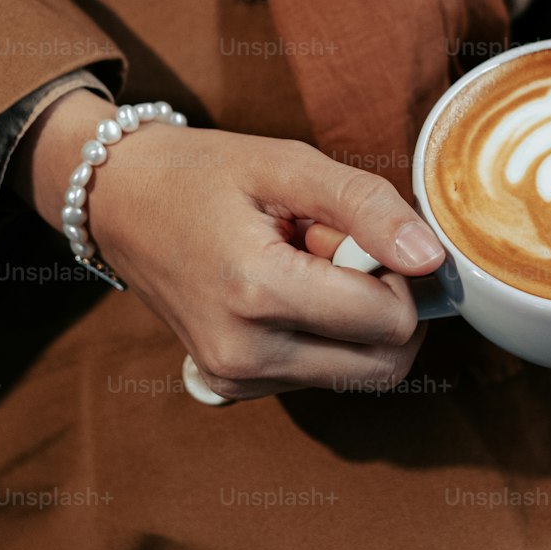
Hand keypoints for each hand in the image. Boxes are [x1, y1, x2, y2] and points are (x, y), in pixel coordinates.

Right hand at [11, 91, 443, 398]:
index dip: (398, 272)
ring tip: (305, 264)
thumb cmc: (202, 174)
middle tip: (339, 251)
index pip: (390, 320)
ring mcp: (236, 378)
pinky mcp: (234, 385)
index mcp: (259, 293)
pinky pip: (321, 375)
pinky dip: (326, 335)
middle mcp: (247, 353)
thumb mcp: (288, 164)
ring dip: (354, 321)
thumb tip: (431, 258)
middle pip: (385, 362)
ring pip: (358, 374)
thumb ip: (366, 207)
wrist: (119, 201)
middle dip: (385, 305)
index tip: (358, 232)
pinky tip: (287, 289)